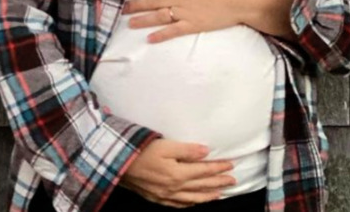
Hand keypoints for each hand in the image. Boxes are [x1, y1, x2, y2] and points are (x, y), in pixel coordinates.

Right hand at [120, 139, 235, 207]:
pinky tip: (196, 201)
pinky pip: (180, 204)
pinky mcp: (157, 198)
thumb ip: (186, 149)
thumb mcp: (163, 145)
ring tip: (220, 193)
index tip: (230, 164)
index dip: (218, 167)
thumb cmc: (139, 151)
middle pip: (202, 185)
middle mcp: (174, 188)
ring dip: (209, 195)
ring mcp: (166, 195)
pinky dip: (192, 203)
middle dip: (218, 182)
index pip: (204, 170)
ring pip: (193, 198)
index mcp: (177, 173)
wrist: (116, 163)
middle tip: (232, 180)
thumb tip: (205, 152)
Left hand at [122, 0, 257, 43]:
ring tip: (129, 23)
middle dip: (134, 4)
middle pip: (151, 1)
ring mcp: (185, 12)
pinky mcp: (194, 25)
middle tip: (120, 8)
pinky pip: (174, 31)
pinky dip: (161, 35)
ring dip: (142, 20)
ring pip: (158, 16)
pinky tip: (150, 38)